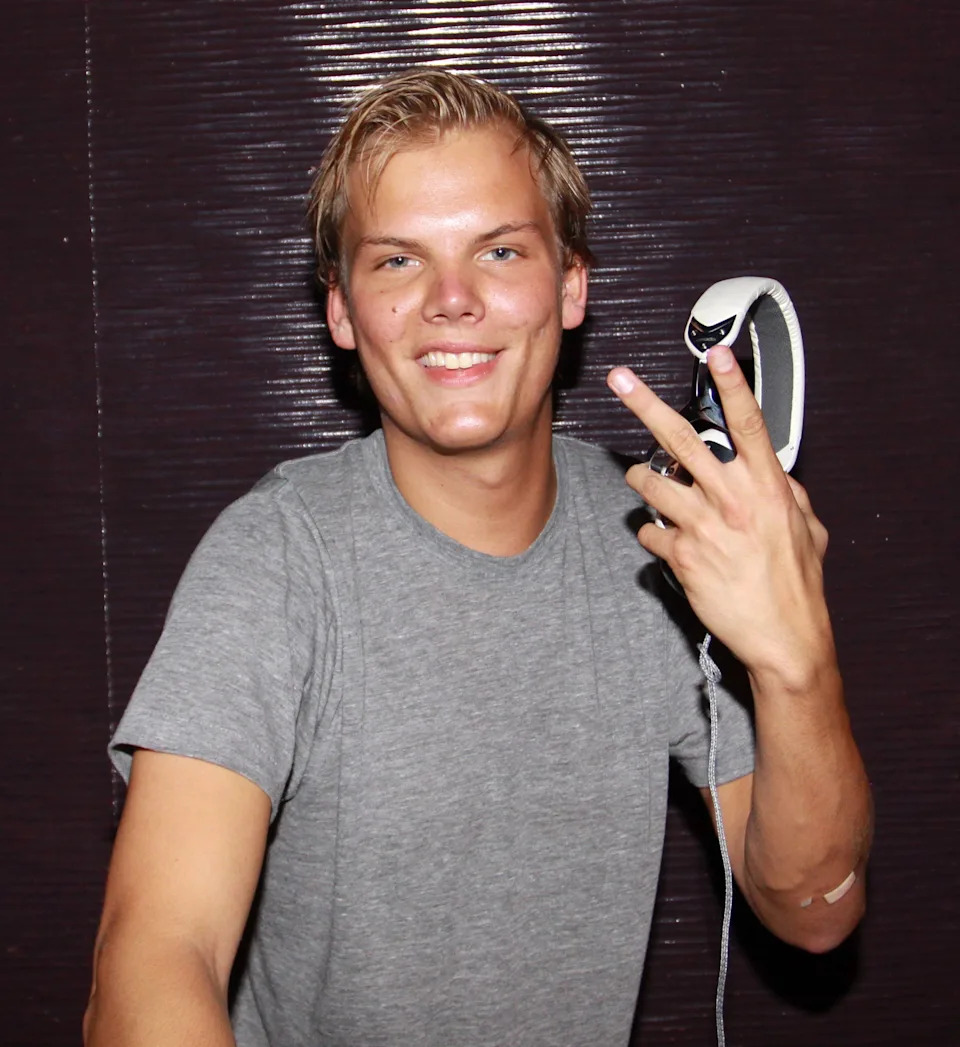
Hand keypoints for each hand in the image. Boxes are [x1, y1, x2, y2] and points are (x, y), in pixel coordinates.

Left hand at [607, 345, 832, 687]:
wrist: (784, 638)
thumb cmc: (797, 585)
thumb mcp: (809, 529)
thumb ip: (790, 493)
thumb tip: (778, 474)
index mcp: (768, 487)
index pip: (748, 424)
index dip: (732, 385)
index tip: (717, 353)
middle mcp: (732, 499)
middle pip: (679, 439)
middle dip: (644, 403)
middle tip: (621, 379)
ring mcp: (703, 527)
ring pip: (649, 483)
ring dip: (640, 480)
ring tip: (643, 482)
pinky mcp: (681, 556)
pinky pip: (648, 532)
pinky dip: (652, 534)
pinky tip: (667, 542)